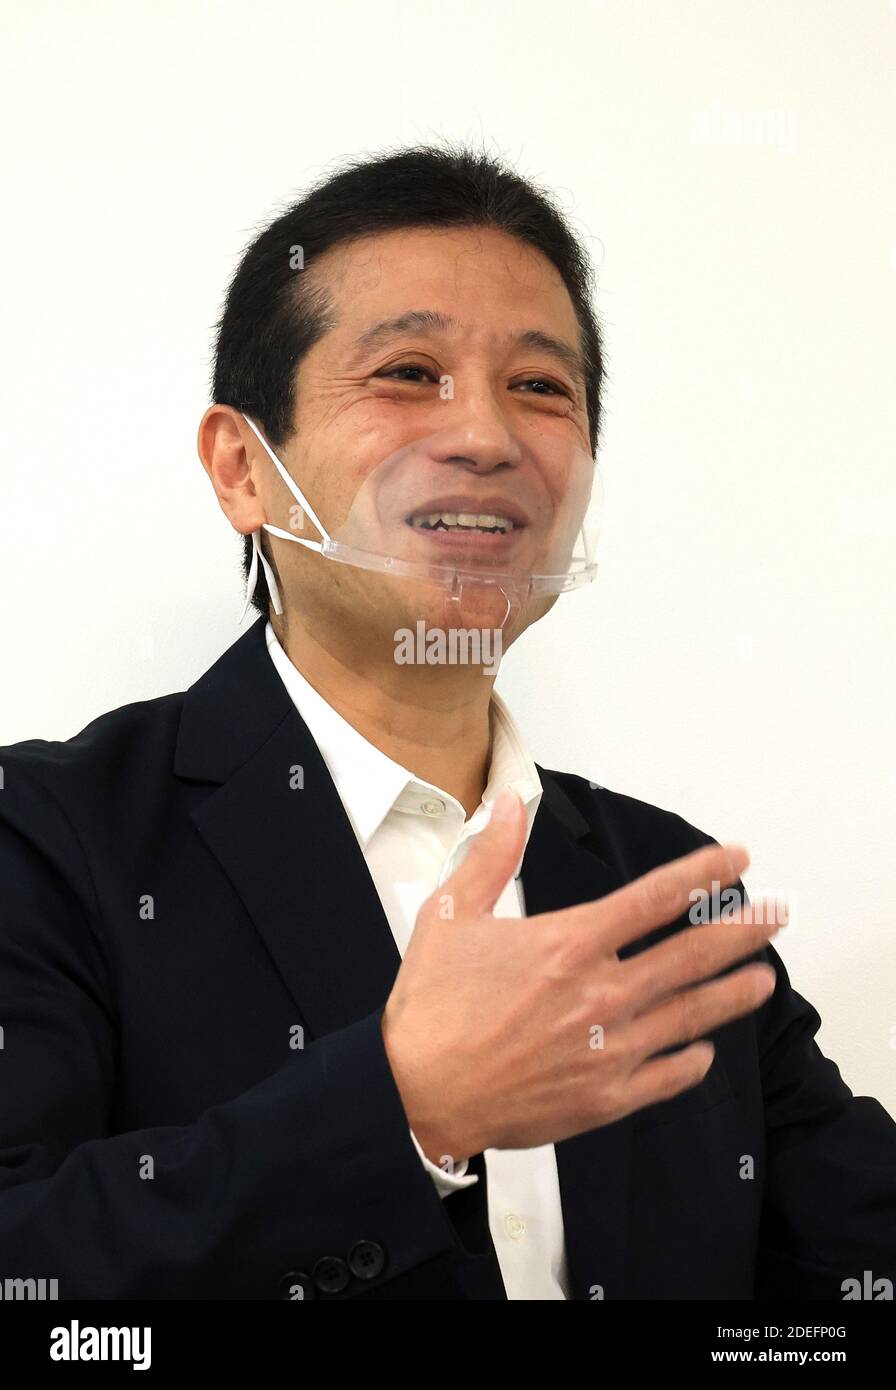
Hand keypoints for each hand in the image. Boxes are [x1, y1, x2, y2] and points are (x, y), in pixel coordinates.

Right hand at [381, 788, 782, 1163]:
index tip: (736, 859)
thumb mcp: (450, 915)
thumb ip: (491, 856)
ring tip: (763, 977)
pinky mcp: (604, 1097)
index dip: (703, 874)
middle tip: (777, 914)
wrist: (417, 1093)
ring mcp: (607, 1049)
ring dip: (732, 993)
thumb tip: (512, 803)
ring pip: (689, 1015)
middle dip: (741, 930)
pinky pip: (665, 1077)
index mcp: (567, 944)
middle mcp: (599, 994)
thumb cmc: (431, 1007)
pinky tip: (705, 1050)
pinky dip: (691, 1061)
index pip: (654, 898)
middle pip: (690, 954)